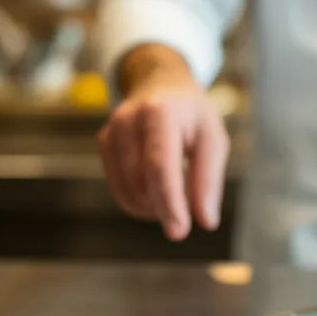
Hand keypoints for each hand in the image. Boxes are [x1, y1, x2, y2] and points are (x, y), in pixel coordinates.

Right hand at [97, 47, 228, 240]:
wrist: (160, 83)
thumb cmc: (192, 115)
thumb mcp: (213, 139)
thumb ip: (209, 179)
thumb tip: (206, 221)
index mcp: (160, 113)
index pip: (161, 166)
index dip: (169, 202)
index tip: (180, 232)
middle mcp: (128, 120)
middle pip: (141, 182)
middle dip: (164, 208)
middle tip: (183, 217)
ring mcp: (111, 131)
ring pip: (127, 190)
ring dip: (152, 208)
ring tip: (174, 199)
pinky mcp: (104, 143)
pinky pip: (119, 188)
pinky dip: (139, 201)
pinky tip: (156, 193)